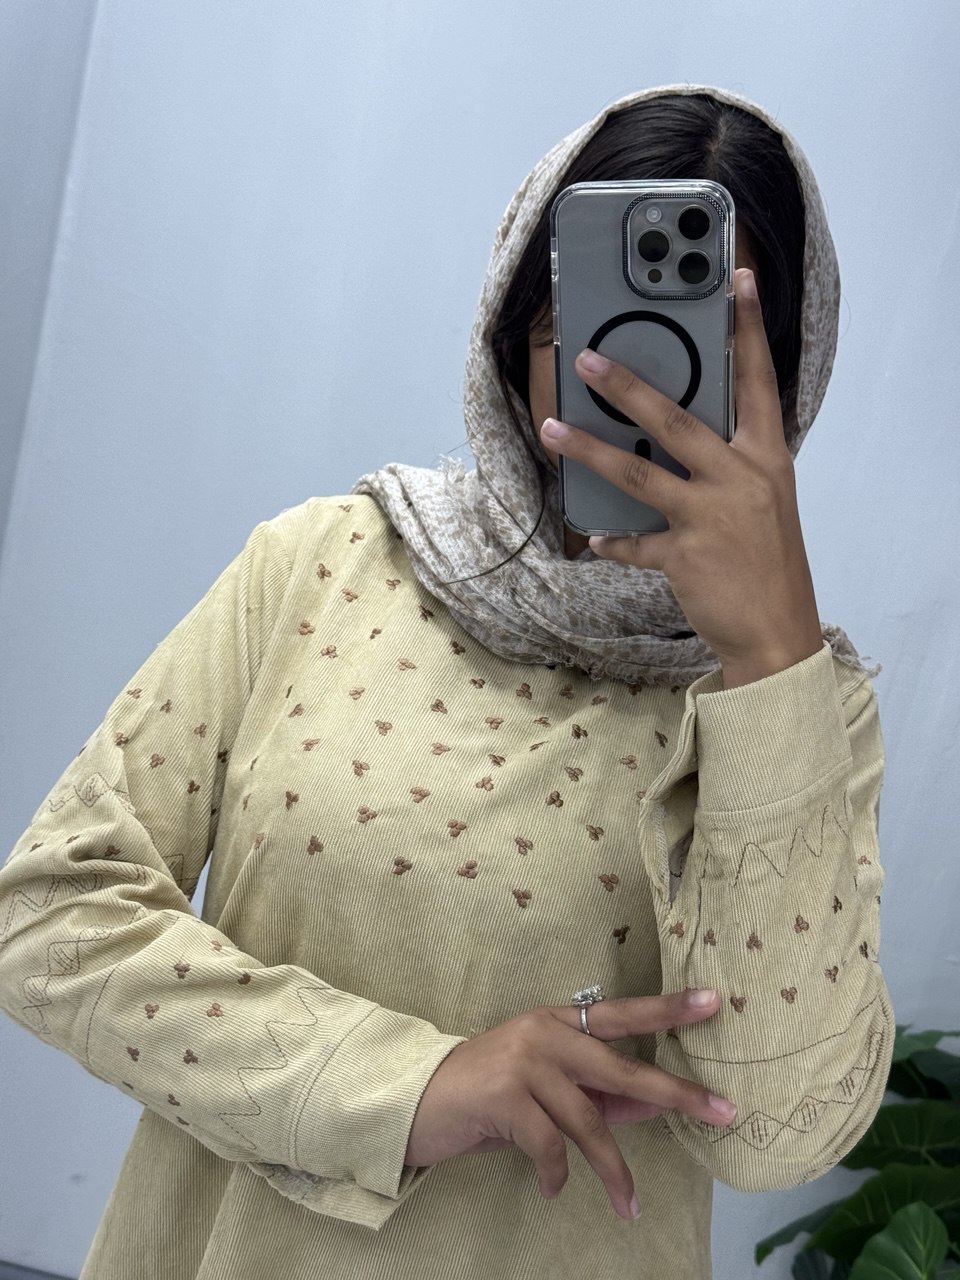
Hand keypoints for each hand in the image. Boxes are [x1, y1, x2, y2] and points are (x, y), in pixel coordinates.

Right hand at [405, 988, 733, 1219]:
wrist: (416, 1100)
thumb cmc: (487, 1095)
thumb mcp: (545, 1089)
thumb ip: (595, 1093)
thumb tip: (655, 1104)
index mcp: (557, 1022)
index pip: (622, 1013)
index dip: (667, 1009)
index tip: (713, 1002)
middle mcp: (544, 1032)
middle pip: (621, 1067)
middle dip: (675, 1093)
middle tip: (722, 1111)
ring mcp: (524, 1061)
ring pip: (588, 1120)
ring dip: (613, 1170)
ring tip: (629, 1205)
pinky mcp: (504, 1095)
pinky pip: (550, 1145)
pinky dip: (557, 1174)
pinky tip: (553, 1188)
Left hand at [540, 269, 822, 687]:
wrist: (779, 633)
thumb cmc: (770, 563)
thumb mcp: (764, 502)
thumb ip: (730, 465)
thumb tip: (680, 439)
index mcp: (766, 458)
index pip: (759, 381)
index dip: (748, 330)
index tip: (739, 281)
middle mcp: (740, 478)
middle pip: (676, 420)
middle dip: (627, 387)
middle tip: (587, 360)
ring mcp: (710, 517)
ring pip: (639, 473)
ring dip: (590, 450)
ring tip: (553, 430)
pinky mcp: (684, 556)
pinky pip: (634, 542)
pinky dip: (614, 541)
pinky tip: (598, 538)